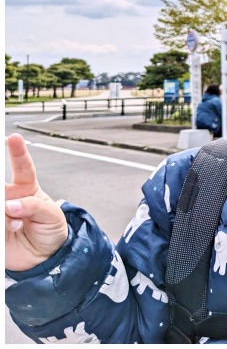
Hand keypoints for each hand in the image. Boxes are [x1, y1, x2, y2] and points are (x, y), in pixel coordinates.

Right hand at [6, 134, 67, 271]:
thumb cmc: (50, 231)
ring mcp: (0, 211)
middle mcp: (9, 197)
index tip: (14, 138)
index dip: (18, 152)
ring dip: (6, 215)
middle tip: (8, 203)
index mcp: (27, 189)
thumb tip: (11, 205)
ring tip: (18, 226)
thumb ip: (34, 207)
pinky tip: (10, 231)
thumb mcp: (53, 217)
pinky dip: (4, 227)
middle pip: (1, 186)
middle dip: (3, 190)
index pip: (23, 167)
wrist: (43, 257)